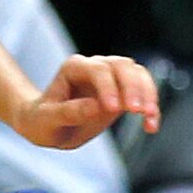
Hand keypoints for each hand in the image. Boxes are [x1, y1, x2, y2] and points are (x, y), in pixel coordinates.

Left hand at [15, 55, 161, 149]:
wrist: (47, 125)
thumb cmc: (41, 121)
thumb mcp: (47, 120)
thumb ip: (69, 112)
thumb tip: (97, 107)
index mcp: (74, 68)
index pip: (98, 70)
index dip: (108, 87)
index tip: (114, 109)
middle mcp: (94, 67)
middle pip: (123, 66)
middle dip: (134, 87)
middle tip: (139, 111)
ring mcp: (111, 78)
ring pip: (138, 74)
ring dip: (148, 94)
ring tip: (149, 118)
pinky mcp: (122, 92)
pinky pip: (143, 92)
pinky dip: (151, 107)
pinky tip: (151, 126)